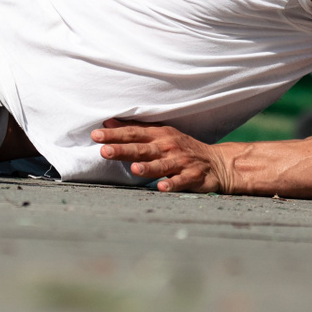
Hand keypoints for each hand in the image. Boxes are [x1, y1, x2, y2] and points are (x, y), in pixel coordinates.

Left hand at [92, 120, 232, 192]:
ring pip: (161, 165)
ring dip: (148, 167)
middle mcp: (167, 147)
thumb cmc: (181, 147)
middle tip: (104, 151)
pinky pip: (180, 181)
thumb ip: (134, 130)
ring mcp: (180, 162)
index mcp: (158, 135)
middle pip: (142, 148)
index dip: (114, 134)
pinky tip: (161, 187)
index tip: (95, 135)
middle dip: (123, 149)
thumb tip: (107, 123)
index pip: (132, 133)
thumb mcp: (159, 134)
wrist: (216, 162)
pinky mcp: (192, 177)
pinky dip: (171, 184)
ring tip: (134, 169)